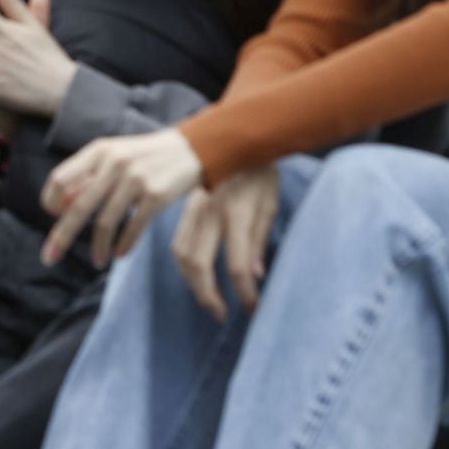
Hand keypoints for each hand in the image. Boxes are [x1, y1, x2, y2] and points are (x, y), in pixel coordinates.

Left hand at [40, 126, 203, 268]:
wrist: (189, 150)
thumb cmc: (142, 157)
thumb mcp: (113, 157)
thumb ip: (87, 177)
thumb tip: (59, 207)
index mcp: (98, 151)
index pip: (60, 178)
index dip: (51, 200)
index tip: (51, 217)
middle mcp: (113, 163)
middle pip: (78, 206)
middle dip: (62, 235)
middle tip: (50, 257)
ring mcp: (135, 179)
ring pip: (105, 222)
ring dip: (98, 247)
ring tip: (98, 261)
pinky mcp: (156, 195)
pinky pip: (133, 227)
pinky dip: (124, 245)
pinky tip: (119, 254)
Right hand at [171, 164, 279, 316]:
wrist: (237, 135)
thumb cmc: (261, 171)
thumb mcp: (271, 202)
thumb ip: (260, 238)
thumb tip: (254, 276)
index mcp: (237, 211)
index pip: (237, 266)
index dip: (245, 294)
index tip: (252, 310)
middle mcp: (210, 211)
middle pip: (198, 263)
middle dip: (208, 295)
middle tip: (222, 313)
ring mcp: (193, 207)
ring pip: (181, 253)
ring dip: (192, 283)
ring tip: (209, 299)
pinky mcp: (185, 205)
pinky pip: (177, 240)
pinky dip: (183, 263)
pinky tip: (196, 274)